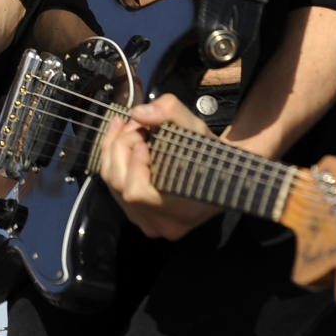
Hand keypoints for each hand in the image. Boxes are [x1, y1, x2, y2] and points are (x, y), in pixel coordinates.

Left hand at [98, 94, 223, 240]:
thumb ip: (169, 111)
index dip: (134, 162)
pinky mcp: (140, 219)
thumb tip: (137, 113)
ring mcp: (150, 224)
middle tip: (135, 124)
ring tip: (130, 128)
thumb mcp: (195, 126)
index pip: (137, 192)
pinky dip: (115, 162)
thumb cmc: (209, 152)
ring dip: (115, 151)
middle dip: (121, 146)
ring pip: (112, 187)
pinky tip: (125, 142)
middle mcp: (162, 224)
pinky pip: (115, 190)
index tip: (145, 140)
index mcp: (179, 209)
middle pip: (119, 185)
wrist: (223, 175)